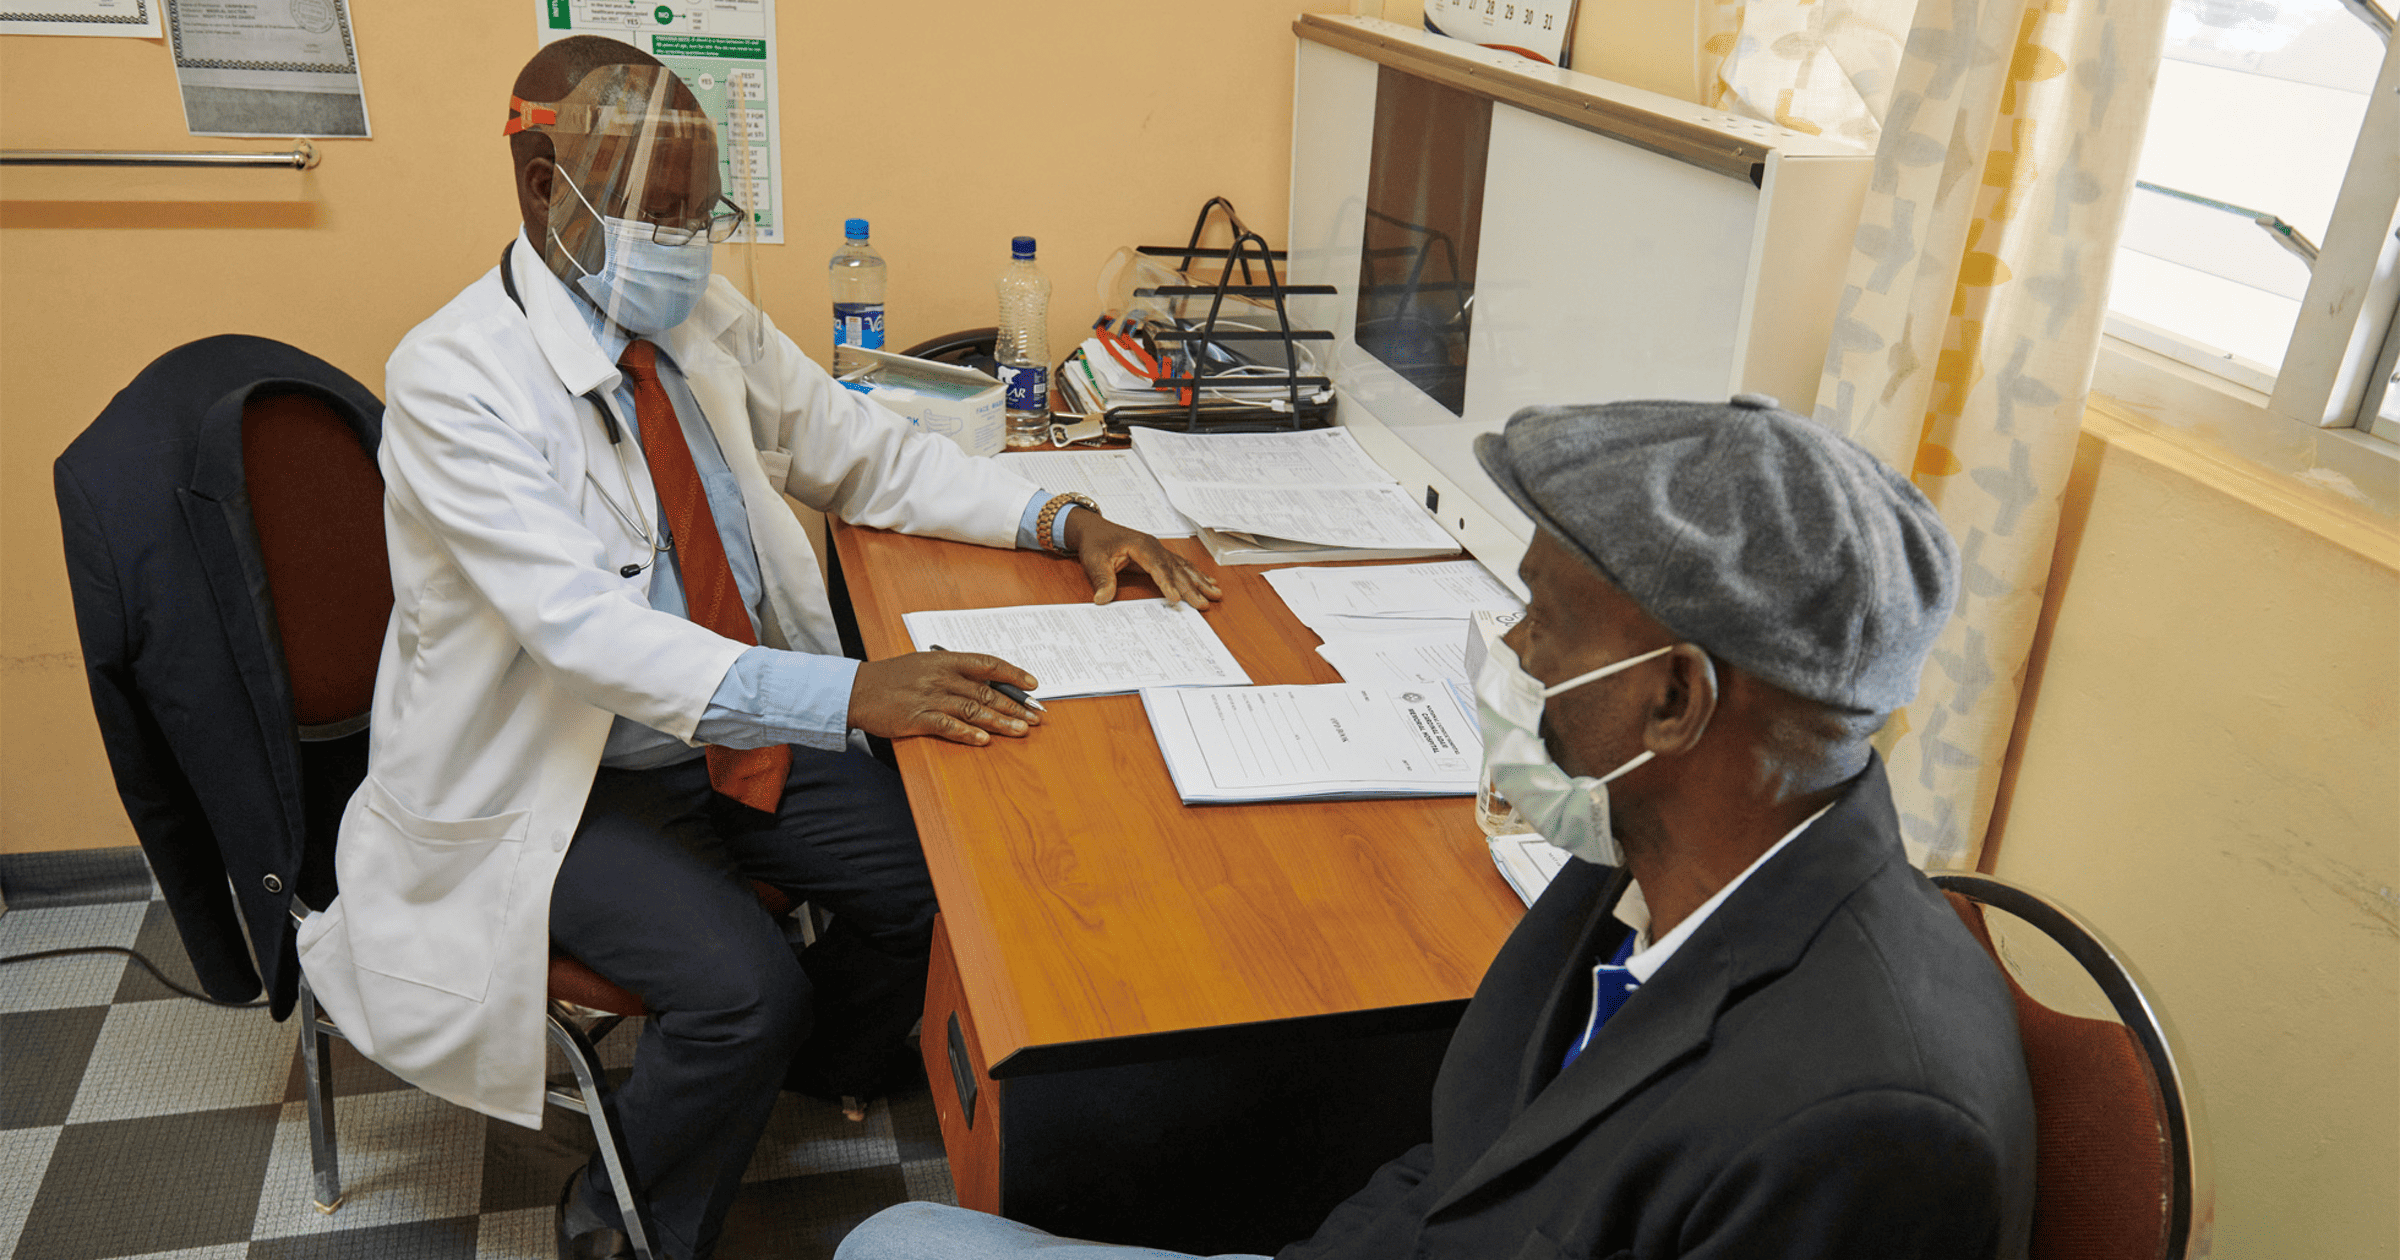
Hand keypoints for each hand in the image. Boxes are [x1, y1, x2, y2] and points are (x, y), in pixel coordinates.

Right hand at [848, 651, 1042, 745]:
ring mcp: (929, 697)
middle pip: (986, 690)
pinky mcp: (916, 717)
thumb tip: (985, 682)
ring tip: (1021, 730)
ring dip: (1000, 721)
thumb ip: (953, 671)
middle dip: (1015, 705)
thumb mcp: (924, 663)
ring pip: (973, 708)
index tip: (1033, 685)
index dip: (1013, 674)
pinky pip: (948, 726)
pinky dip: (968, 733)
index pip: (987, 663)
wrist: (856, 689)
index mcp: (945, 659)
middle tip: (1035, 716)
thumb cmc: (892, 677)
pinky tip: (984, 740)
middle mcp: (941, 676)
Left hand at [1062, 511, 1223, 608]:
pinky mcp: (1159, 555)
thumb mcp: (1093, 560)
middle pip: (1175, 569)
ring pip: (1183, 567)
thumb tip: (1102, 599)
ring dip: (1200, 582)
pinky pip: (1181, 565)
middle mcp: (1153, 546)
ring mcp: (1158, 550)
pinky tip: (1207, 582)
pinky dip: (1195, 575)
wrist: (1093, 528)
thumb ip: (1101, 579)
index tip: (1176, 598)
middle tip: (1203, 604)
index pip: (1157, 567)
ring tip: (1215, 594)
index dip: (1167, 583)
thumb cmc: (1095, 542)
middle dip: (1191, 588)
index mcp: (1140, 545)